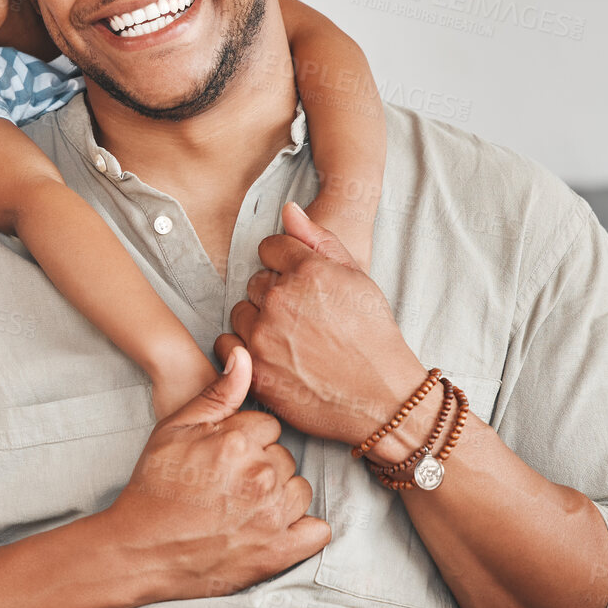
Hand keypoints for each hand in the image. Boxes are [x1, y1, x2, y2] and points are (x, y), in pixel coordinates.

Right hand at [110, 346, 329, 598]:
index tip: (224, 455)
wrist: (140, 549)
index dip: (245, 439)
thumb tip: (244, 355)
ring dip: (280, 495)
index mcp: (237, 442)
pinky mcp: (279, 552)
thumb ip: (217, 393)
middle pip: (284, 457)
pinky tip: (273, 525)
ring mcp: (272, 517)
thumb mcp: (174, 429)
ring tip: (244, 505)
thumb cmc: (153, 487)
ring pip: (300, 489)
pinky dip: (302, 528)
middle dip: (261, 465)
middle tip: (227, 482)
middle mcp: (260, 477)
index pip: (268, 427)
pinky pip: (318, 531)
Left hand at [231, 202, 425, 442]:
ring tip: (290, 339)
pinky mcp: (253, 368)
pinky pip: (227, 344)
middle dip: (274, 294)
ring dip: (257, 321)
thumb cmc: (373, 337)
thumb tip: (287, 209)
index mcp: (309, 271)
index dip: (285, 263)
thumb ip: (319, 240)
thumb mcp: (357, 279)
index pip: (270, 247)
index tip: (300, 284)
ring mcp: (264, 335)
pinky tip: (271, 356)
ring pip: (241, 312)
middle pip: (255, 281)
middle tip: (303, 318)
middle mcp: (281, 299)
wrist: (381, 398)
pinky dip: (242, 349)